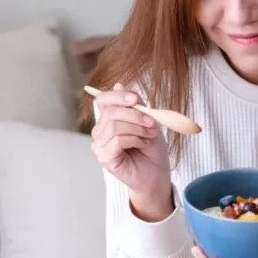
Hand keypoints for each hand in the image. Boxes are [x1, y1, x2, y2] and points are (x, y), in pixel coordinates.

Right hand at [90, 83, 171, 215]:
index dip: (118, 96)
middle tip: (152, 123)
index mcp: (108, 119)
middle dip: (135, 115)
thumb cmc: (151, 148)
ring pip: (115, 126)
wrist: (157, 173)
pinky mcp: (104, 158)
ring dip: (137, 128)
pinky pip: (117, 140)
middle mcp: (100, 131)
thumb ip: (134, 104)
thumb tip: (118, 84)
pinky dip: (135, 140)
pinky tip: (143, 145)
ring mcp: (99, 145)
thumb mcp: (147, 120)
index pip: (102, 99)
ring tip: (149, 136)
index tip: (136, 100)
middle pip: (111, 112)